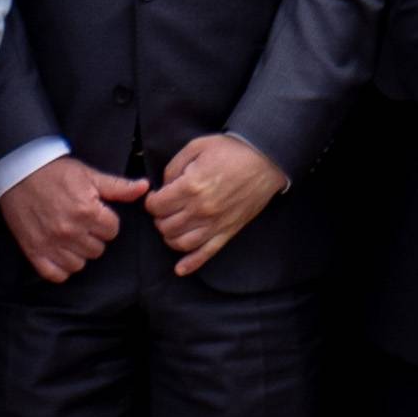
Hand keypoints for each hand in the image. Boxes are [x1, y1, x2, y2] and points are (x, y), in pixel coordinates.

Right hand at [0, 155, 147, 282]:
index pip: (112, 231)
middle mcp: (70, 231)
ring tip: (70, 236)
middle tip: (81, 223)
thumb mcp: (90, 175)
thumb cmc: (55, 173)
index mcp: (87, 212)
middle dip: (93, 237)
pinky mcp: (34, 251)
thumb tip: (144, 188)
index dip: (106, 222)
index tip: (95, 213)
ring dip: (78, 253)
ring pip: (79, 264)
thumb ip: (118, 187)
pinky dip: (60, 268)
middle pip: (98, 250)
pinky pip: (56, 275)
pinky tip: (60, 253)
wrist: (19, 172)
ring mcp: (51, 244)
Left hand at [145, 132, 288, 276]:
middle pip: (166, 226)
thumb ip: (174, 167)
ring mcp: (215, 224)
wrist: (265, 159)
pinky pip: (207, 253)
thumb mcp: (196, 147)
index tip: (156, 197)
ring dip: (170, 237)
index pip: (156, 206)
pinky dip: (191, 264)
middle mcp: (201, 210)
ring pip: (181, 243)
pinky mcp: (228, 231)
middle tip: (164, 210)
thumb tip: (164, 186)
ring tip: (172, 226)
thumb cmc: (231, 151)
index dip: (151, 201)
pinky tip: (180, 269)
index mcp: (190, 187)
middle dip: (159, 218)